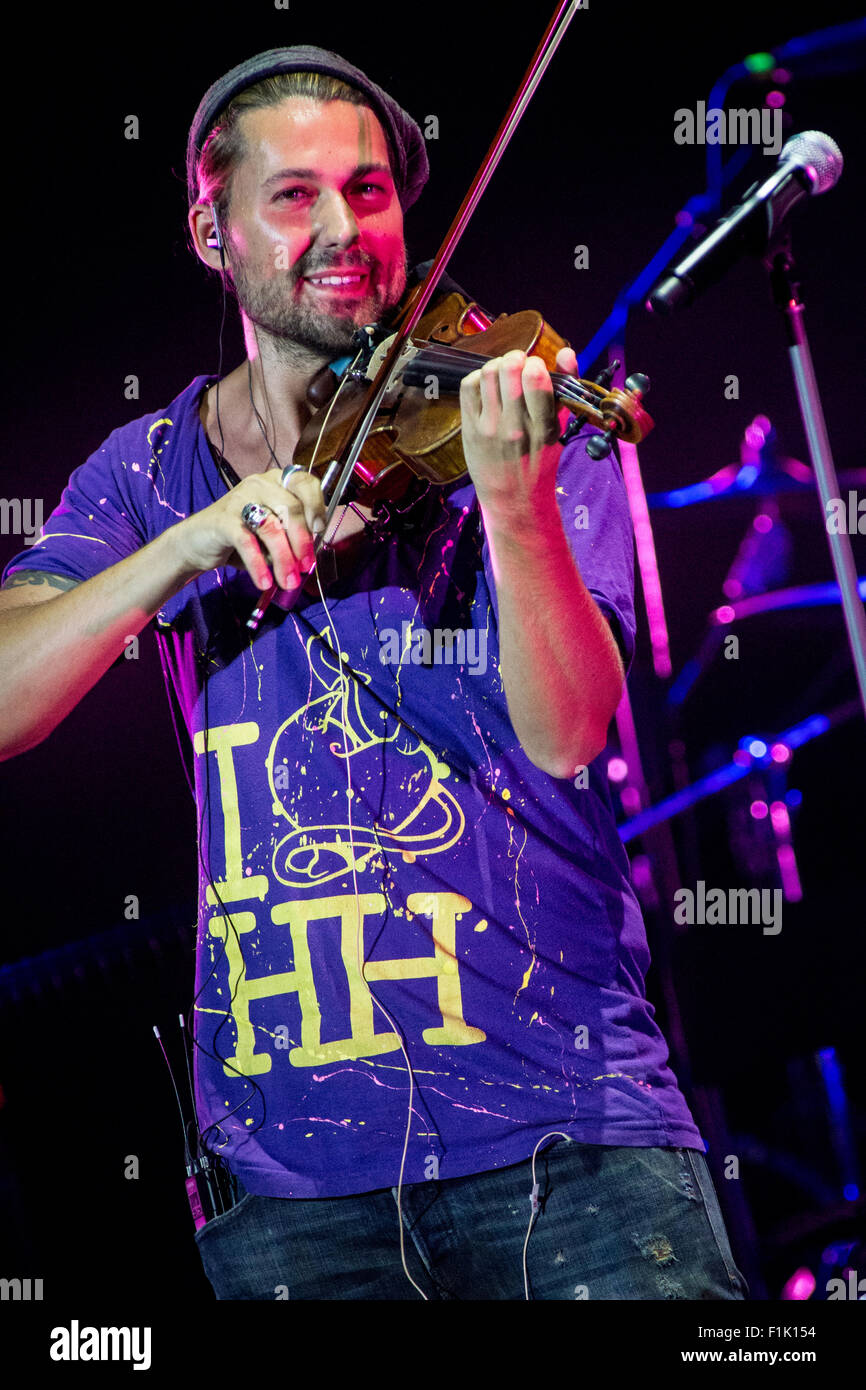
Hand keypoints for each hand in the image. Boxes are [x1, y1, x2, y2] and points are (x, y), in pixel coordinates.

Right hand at [171, 468, 327, 589]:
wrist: (198, 542)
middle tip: (305, 567)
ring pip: (271, 528)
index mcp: (277, 482)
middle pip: (291, 508)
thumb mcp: (274, 535)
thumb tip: (311, 557)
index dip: (317, 505)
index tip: (320, 530)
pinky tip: (264, 582)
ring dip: (283, 559)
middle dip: (302, 541)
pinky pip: (247, 542)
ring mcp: (240, 499)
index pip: (305, 483)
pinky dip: (258, 565)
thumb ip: (293, 538)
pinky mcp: (224, 519)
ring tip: (287, 581)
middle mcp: (260, 484)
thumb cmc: (243, 538)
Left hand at [459, 346, 577, 524]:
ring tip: (503, 376)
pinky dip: (478, 377)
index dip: (535, 364)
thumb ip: (566, 390)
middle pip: (508, 368)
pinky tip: (487, 387)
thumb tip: (566, 352)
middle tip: (518, 366)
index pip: (535, 379)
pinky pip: (469, 385)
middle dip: (515, 359)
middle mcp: (515, 427)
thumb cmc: (539, 460)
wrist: (512, 498)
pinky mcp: (470, 428)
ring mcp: (489, 427)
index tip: (536, 370)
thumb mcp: (560, 429)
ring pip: (487, 373)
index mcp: (543, 427)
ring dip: (497, 366)